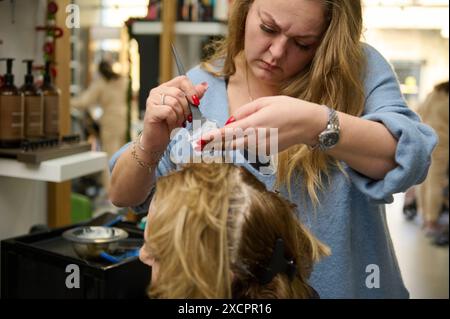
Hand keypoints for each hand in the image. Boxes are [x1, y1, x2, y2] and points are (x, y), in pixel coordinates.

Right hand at [142, 76, 207, 151]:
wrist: (157, 141)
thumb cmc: (170, 125)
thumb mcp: (185, 110)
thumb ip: (193, 97)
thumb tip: (205, 85)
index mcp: (166, 88)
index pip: (182, 80)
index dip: (192, 91)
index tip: (196, 103)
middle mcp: (158, 91)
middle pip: (179, 93)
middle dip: (187, 108)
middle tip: (185, 118)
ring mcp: (152, 100)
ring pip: (174, 102)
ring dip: (180, 115)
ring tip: (177, 122)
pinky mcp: (151, 110)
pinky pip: (169, 111)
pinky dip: (173, 120)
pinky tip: (170, 124)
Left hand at [199, 96, 326, 152]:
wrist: (309, 124)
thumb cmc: (289, 108)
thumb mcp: (265, 102)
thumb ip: (244, 112)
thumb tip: (230, 121)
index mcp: (254, 124)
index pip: (227, 133)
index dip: (212, 138)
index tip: (200, 141)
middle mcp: (256, 139)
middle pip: (229, 144)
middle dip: (217, 142)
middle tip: (203, 142)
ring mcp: (261, 148)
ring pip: (239, 146)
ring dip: (234, 141)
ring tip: (244, 131)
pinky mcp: (266, 153)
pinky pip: (250, 148)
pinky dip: (248, 142)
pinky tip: (260, 133)